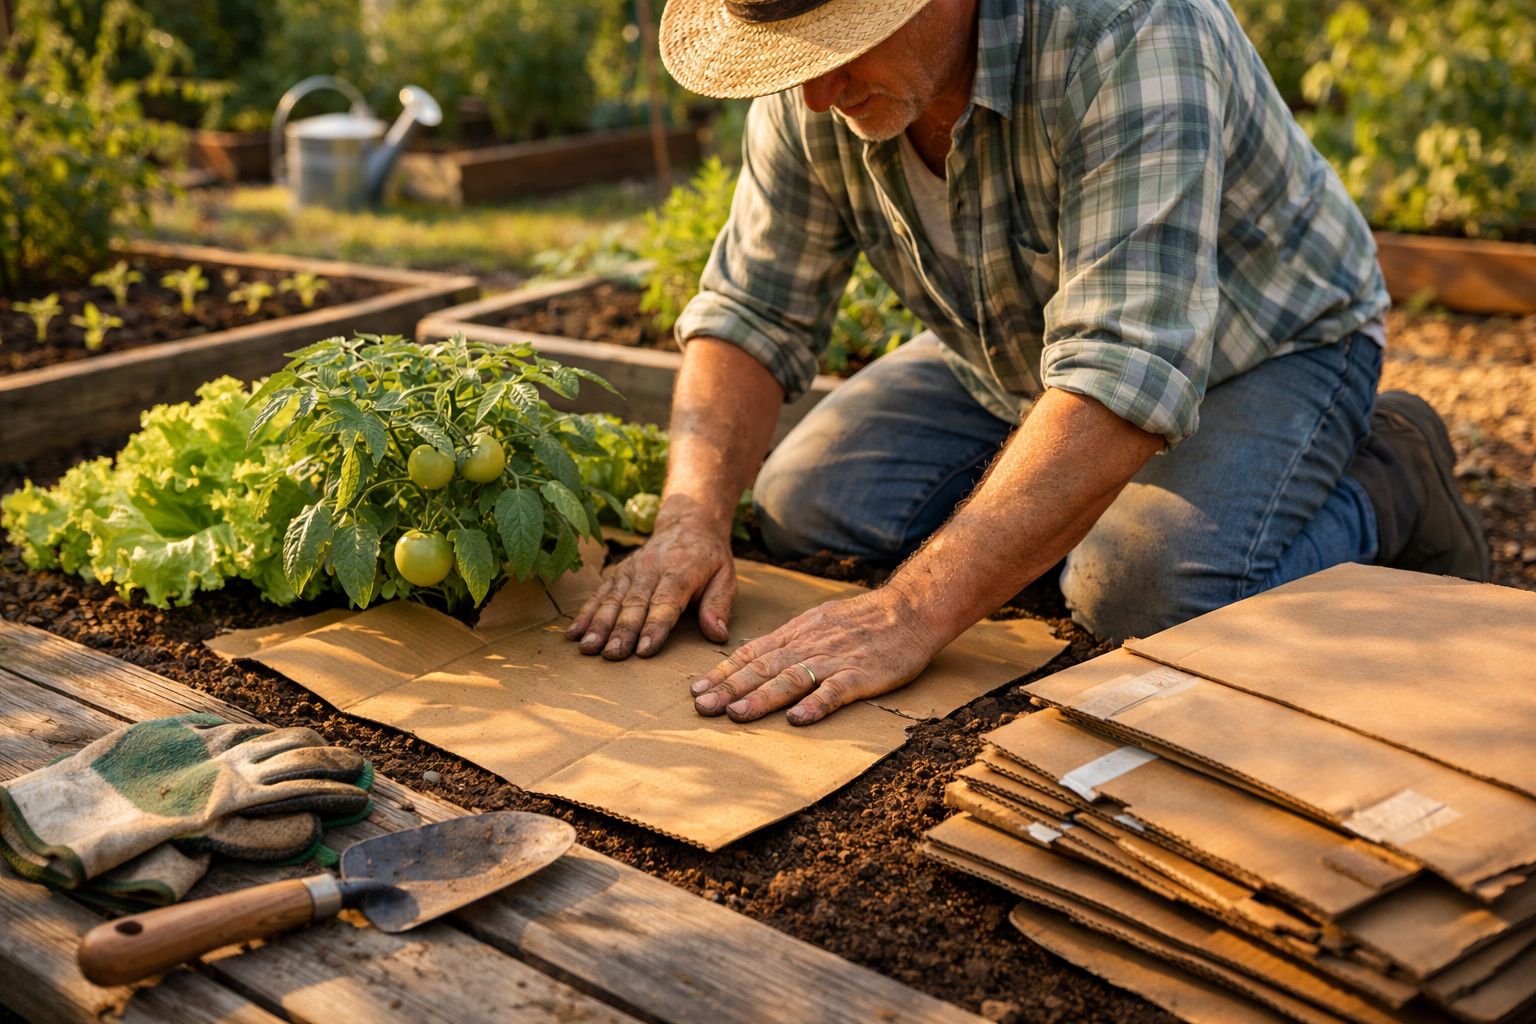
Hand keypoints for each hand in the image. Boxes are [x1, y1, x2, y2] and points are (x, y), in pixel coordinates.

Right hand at [566, 513, 735, 658]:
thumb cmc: (709, 558)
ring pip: (613, 598)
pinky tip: (574, 633)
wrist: (688, 523)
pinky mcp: (619, 572)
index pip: (665, 602)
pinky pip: (601, 592)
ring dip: (599, 624)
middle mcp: (652, 568)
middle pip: (635, 603)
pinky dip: (586, 612)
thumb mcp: (726, 577)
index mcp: (681, 571)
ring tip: (588, 648)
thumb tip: (717, 635)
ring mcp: (632, 569)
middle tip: (611, 655)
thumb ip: (719, 605)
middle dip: (622, 630)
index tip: (644, 649)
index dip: (655, 626)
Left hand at [690, 585, 946, 725]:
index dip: (723, 672)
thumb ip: (789, 641)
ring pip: (792, 679)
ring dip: (762, 697)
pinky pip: (836, 690)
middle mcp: (809, 645)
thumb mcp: (818, 622)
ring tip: (736, 714)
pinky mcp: (862, 674)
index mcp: (797, 634)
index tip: (696, 689)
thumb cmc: (862, 619)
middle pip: (763, 668)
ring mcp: (835, 660)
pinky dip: (816, 704)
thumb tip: (754, 658)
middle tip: (702, 707)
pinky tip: (798, 719)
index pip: (752, 653)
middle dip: (730, 688)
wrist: (909, 609)